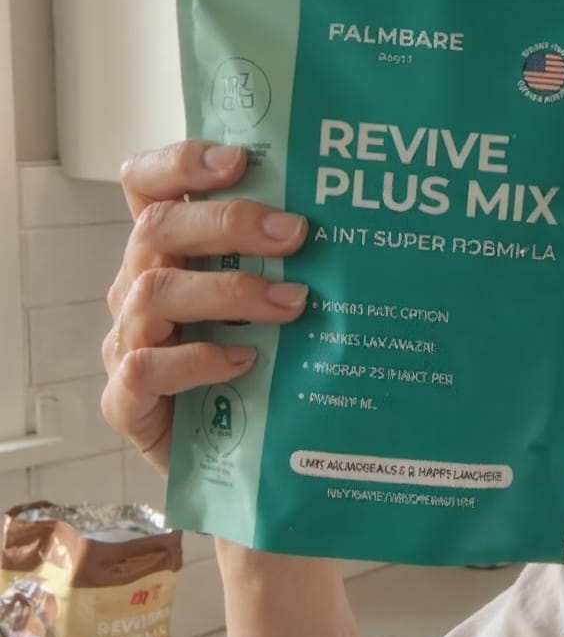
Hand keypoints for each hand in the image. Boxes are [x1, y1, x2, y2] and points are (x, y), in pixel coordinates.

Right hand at [102, 141, 312, 465]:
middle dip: (227, 223)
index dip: (180, 165)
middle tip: (296, 232)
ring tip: (293, 303)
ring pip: (153, 293)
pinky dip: (196, 361)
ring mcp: (130, 346)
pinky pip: (146, 369)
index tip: (239, 159)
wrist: (248, 477)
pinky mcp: (130, 406)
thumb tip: (361, 231)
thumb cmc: (266, 387)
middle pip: (158, 232)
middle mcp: (141, 293)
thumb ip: (289, 273)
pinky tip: (245, 362)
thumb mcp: (279, 320)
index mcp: (168, 260)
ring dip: (228, 291)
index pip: (148, 189)